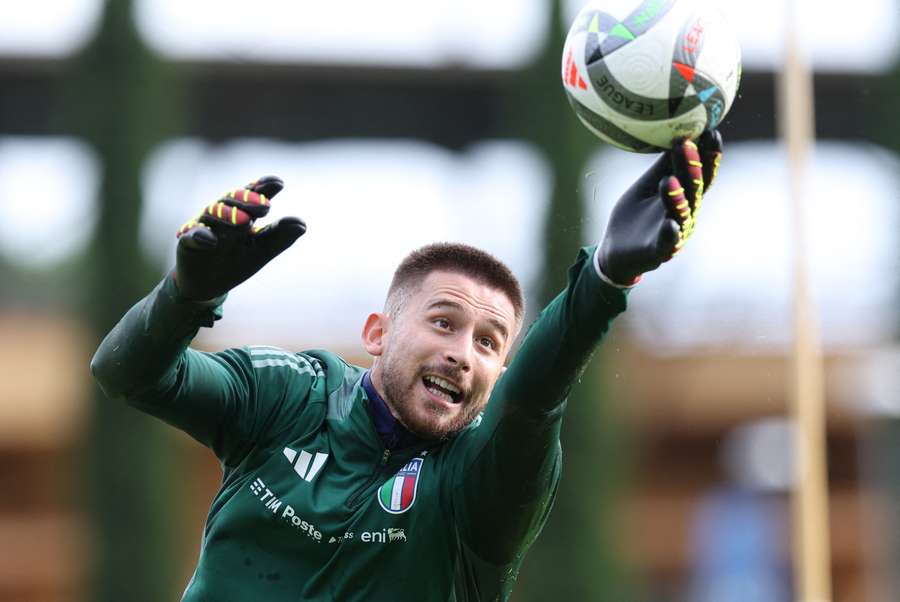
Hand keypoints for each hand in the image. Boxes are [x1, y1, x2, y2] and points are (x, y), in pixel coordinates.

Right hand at [174, 176, 305, 300]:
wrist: (209, 285)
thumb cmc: (237, 261)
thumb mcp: (262, 250)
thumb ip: (280, 236)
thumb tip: (302, 224)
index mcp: (242, 212)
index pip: (253, 195)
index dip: (264, 187)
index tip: (279, 183)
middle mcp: (222, 214)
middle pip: (233, 200)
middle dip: (248, 200)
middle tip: (266, 205)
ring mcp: (204, 226)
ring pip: (214, 214)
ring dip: (229, 215)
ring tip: (245, 221)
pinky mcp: (188, 242)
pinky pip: (193, 236)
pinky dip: (201, 236)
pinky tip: (212, 240)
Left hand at [598, 130, 722, 285]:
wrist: (615, 250)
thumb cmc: (636, 215)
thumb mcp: (649, 185)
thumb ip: (664, 165)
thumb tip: (678, 133)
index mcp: (685, 197)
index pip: (702, 174)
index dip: (709, 156)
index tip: (712, 132)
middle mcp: (685, 214)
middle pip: (694, 190)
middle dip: (692, 169)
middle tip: (688, 145)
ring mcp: (674, 233)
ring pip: (681, 214)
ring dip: (677, 197)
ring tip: (669, 181)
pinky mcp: (659, 251)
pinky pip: (667, 242)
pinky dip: (670, 233)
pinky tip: (669, 224)